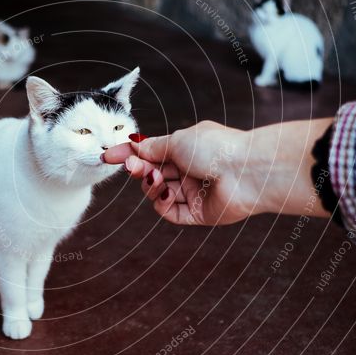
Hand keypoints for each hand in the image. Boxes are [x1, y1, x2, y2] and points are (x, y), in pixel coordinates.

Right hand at [103, 119, 333, 225]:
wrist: (247, 171)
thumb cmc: (217, 148)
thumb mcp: (177, 140)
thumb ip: (152, 147)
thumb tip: (132, 146)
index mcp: (186, 149)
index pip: (151, 153)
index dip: (130, 155)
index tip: (109, 155)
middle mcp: (189, 171)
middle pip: (152, 173)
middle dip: (140, 169)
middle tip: (132, 167)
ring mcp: (192, 193)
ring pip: (157, 193)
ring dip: (151, 185)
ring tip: (156, 177)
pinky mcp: (197, 214)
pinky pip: (169, 212)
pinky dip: (161, 203)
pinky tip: (163, 193)